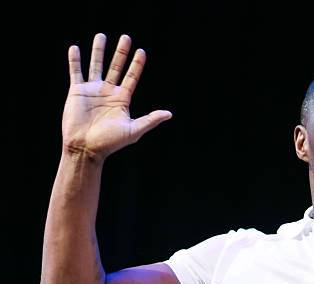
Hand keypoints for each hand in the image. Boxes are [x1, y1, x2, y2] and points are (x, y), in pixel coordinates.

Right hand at [62, 33, 171, 161]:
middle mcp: (108, 93)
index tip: (141, 51)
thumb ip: (150, 120)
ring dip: (98, 51)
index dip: (136, 65)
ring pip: (96, 66)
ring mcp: (92, 91)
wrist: (85, 148)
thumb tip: (169, 114)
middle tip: (126, 37)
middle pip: (116, 67)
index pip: (131, 77)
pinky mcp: (77, 92)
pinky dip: (75, 61)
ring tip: (101, 36)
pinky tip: (75, 48)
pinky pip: (76, 72)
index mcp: (122, 100)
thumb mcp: (133, 131)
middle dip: (121, 53)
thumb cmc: (110, 143)